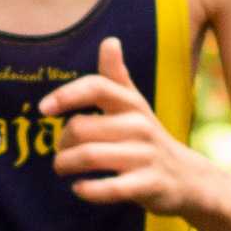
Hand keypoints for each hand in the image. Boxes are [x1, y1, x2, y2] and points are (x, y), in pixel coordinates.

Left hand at [40, 36, 203, 215]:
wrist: (187, 177)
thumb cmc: (147, 138)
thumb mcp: (134, 105)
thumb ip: (117, 76)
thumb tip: (110, 41)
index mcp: (131, 103)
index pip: (96, 87)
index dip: (66, 95)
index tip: (43, 109)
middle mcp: (139, 125)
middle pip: (81, 128)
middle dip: (61, 143)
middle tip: (61, 152)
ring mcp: (145, 156)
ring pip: (90, 156)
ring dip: (66, 165)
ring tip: (63, 168)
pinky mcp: (148, 185)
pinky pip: (110, 188)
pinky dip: (87, 190)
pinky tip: (79, 189)